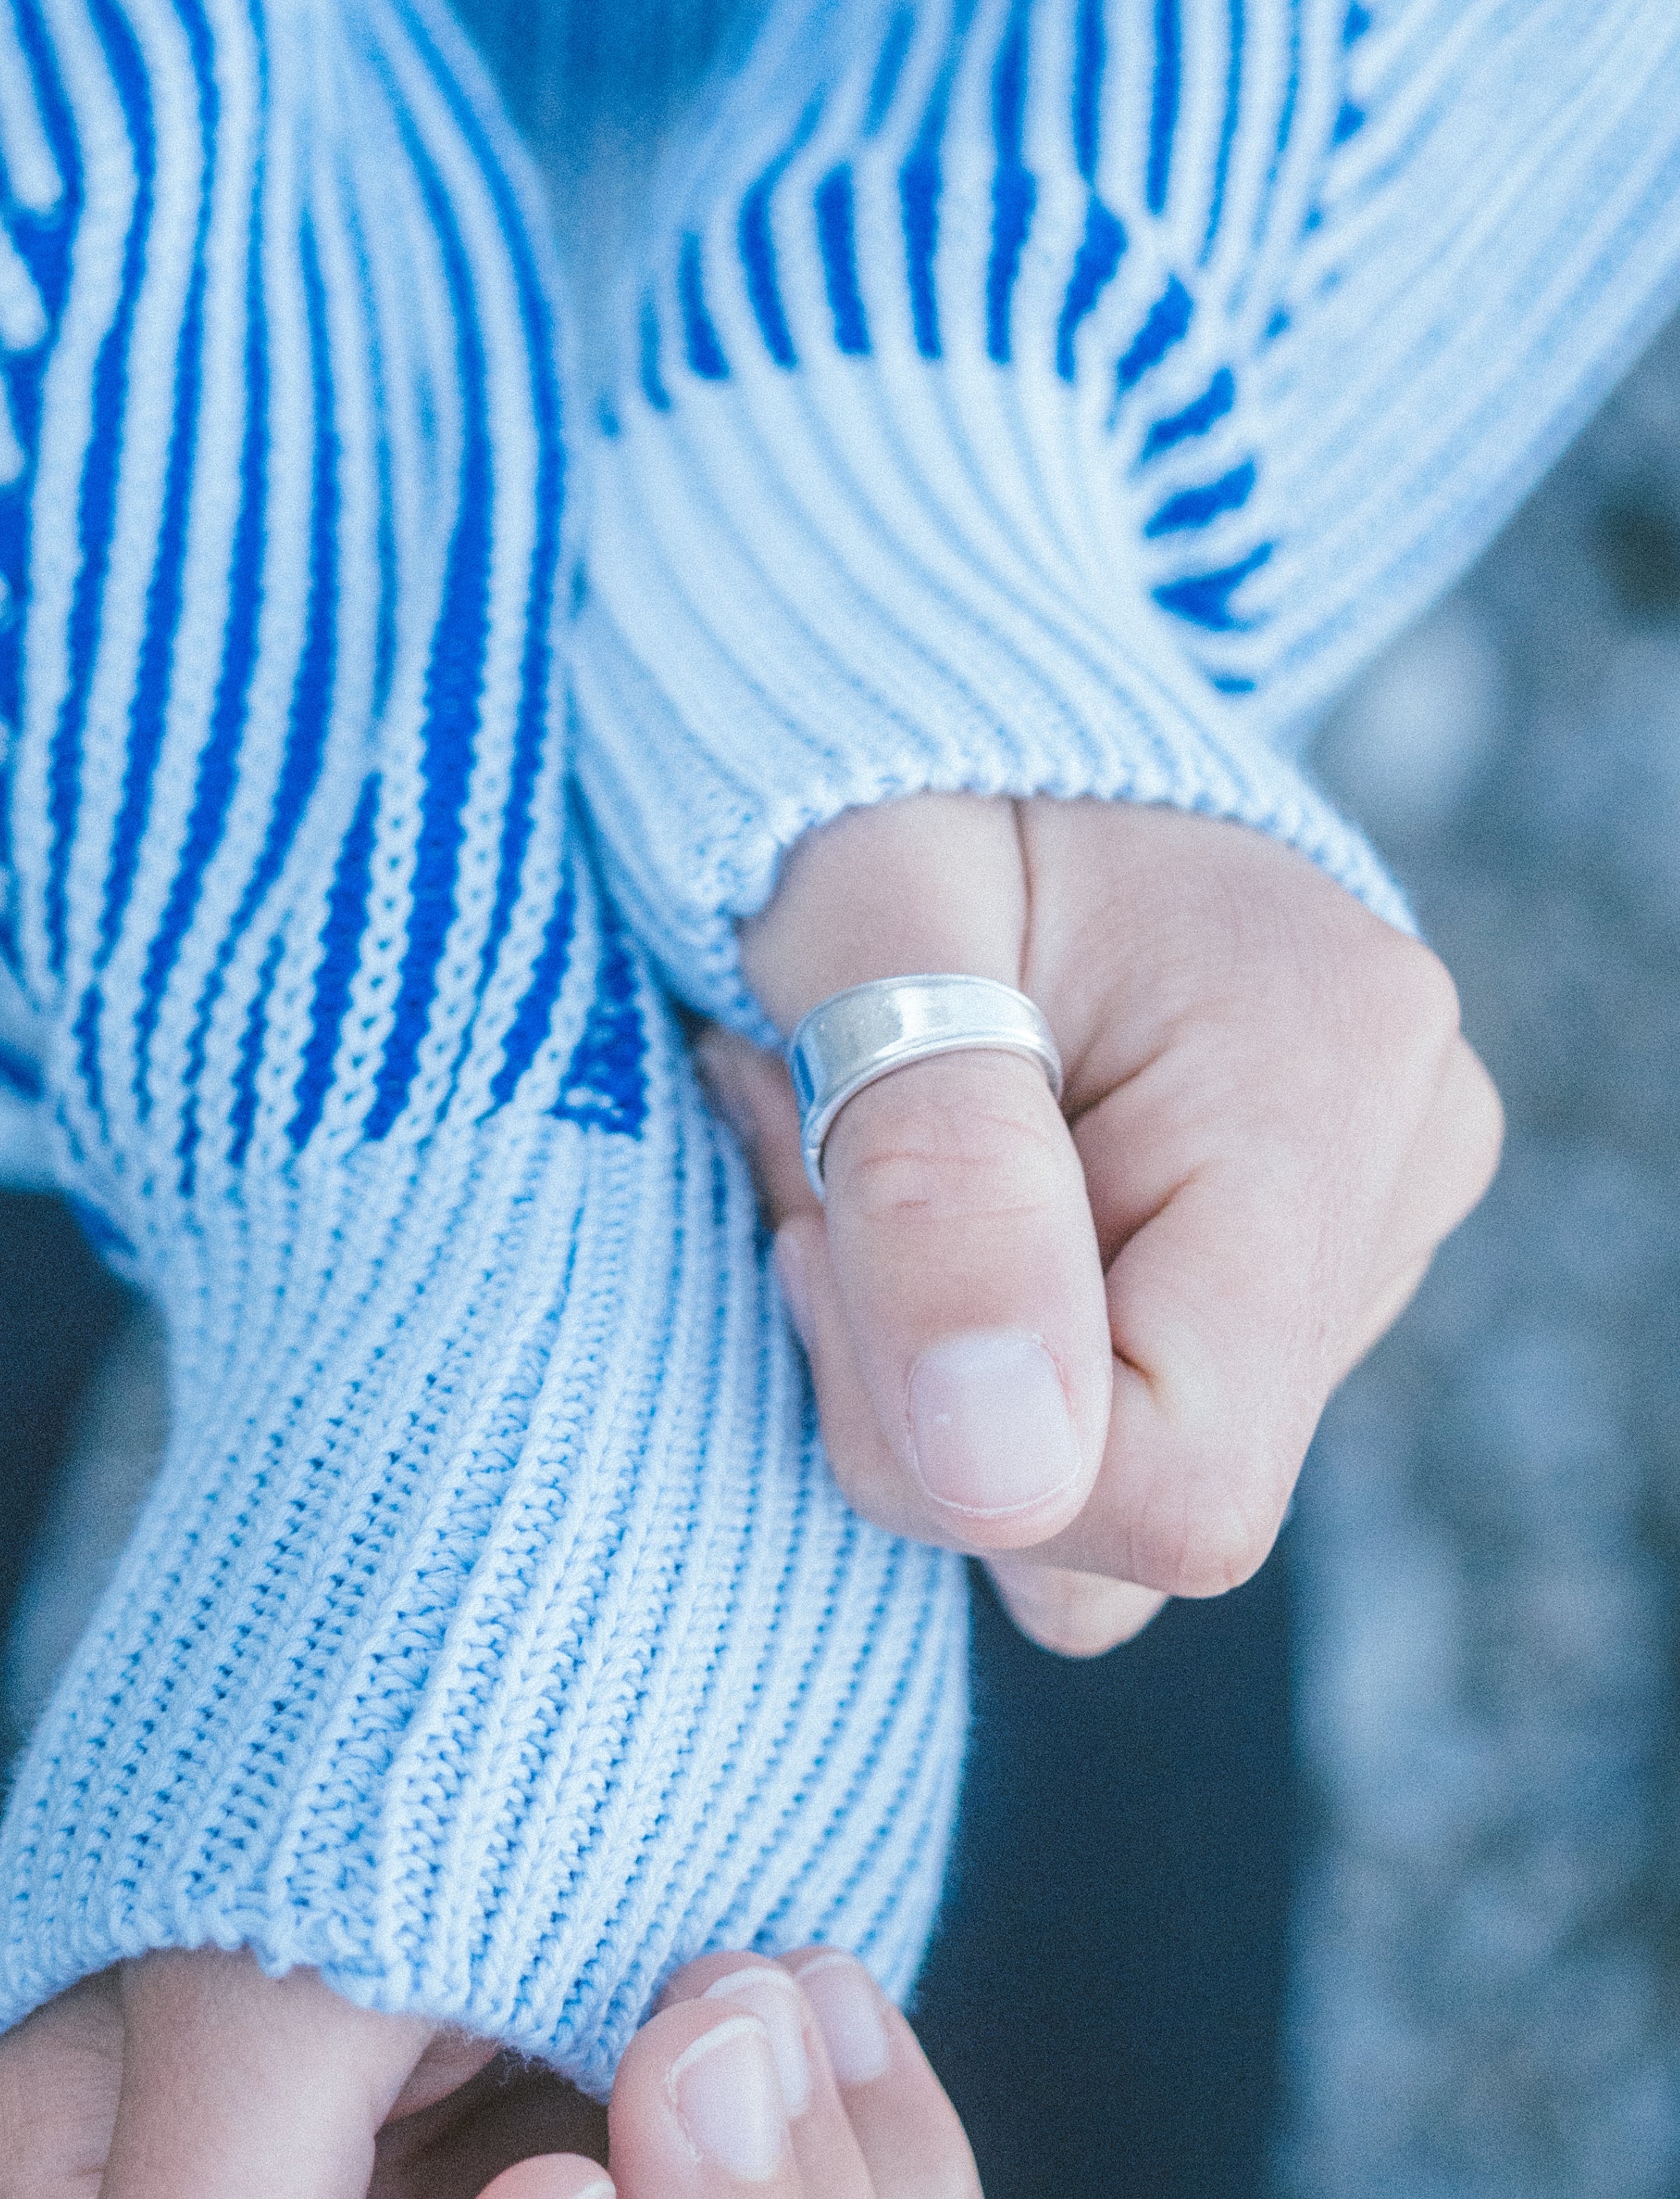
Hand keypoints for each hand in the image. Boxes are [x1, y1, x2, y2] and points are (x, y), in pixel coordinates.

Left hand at [713, 795, 1501, 1653]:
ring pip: (1105, 1479)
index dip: (947, 1439)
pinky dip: (968, 1343)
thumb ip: (936, 1183)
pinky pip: (1106, 1424)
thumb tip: (1006, 1474)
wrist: (934, 694)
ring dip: (918, 1354)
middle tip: (804, 1144)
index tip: (814, 1230)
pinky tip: (923, 1185)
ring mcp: (1365, 1217)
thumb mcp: (861, 925)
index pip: (1174, 1483)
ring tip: (853, 1139)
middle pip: (1135, 1505)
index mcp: (1323, 1065)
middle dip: (909, 1379)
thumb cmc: (881, 771)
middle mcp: (1394, 1157)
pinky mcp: (1293, 1256)